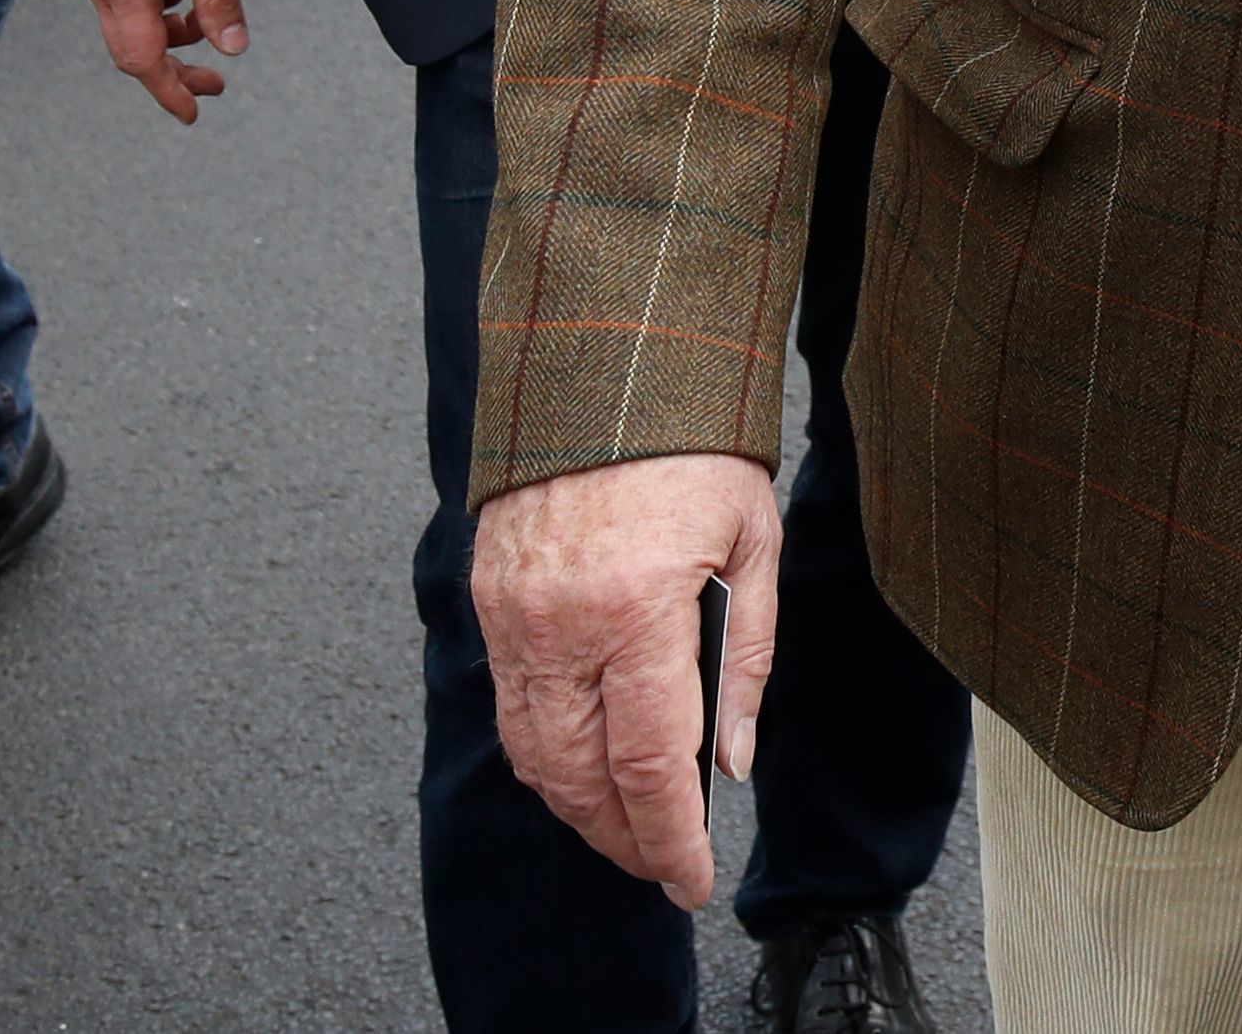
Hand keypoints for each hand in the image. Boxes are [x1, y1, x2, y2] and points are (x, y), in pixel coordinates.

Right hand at [80, 0, 247, 119]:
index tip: (193, 113)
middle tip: (216, 84)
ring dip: (171, 41)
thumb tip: (232, 49)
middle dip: (174, 73)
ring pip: (134, 31)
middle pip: (134, 52)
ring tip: (208, 31)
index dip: (169, 91)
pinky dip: (162, 14)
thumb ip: (219, 0)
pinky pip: (133, 7)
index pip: (143, 60)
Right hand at [472, 454, 780, 909]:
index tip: (690, 881)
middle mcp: (560, 622)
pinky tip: (583, 758)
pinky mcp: (486, 596)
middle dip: (623, 837)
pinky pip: (508, 703)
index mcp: (636, 609)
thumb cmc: (694, 443)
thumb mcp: (754, 545)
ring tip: (627, 824)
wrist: (607, 361)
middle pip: (579, 778)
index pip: (648, 766)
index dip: (670, 840)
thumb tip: (730, 762)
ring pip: (532, 752)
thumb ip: (745, 661)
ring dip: (578, 804)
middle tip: (663, 861)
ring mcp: (513, 612)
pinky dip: (544, 749)